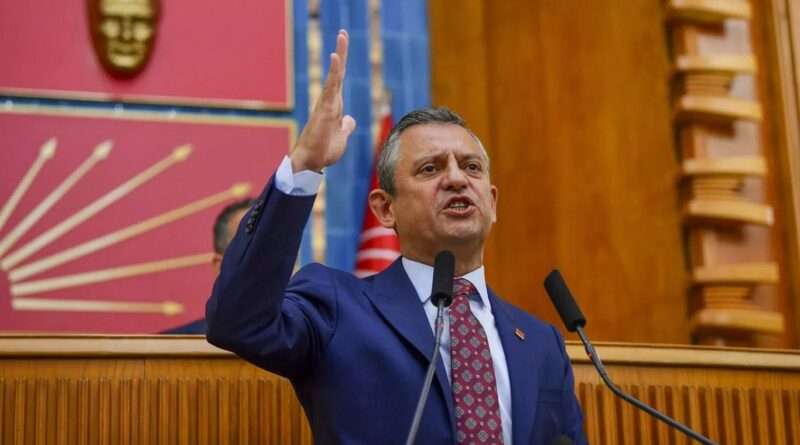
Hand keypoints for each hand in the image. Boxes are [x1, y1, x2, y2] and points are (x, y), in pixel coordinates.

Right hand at [290, 30, 356, 171]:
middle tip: (343, 33)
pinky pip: (331, 87)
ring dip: (339, 56)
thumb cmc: (324, 151)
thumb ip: (345, 127)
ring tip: (342, 37)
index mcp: (335, 106)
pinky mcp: (325, 108)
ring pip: (335, 76)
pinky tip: (335, 58)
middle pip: (338, 73)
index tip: (342, 48)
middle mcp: (330, 101)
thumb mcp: (342, 137)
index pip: (340, 81)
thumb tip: (350, 120)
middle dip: (341, 53)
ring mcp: (326, 103)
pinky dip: (334, 72)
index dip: (342, 65)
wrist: (312, 162)